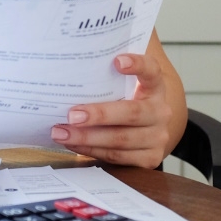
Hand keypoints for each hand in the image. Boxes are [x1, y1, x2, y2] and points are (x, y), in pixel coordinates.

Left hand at [50, 54, 174, 168]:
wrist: (145, 132)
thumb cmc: (124, 102)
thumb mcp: (121, 87)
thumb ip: (105, 76)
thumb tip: (68, 63)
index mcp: (154, 87)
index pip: (151, 70)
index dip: (138, 64)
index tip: (117, 61)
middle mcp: (160, 112)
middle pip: (131, 113)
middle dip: (99, 115)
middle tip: (71, 115)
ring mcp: (157, 137)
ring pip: (120, 139)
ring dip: (86, 137)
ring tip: (60, 133)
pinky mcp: (149, 159)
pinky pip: (116, 156)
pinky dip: (91, 150)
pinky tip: (72, 143)